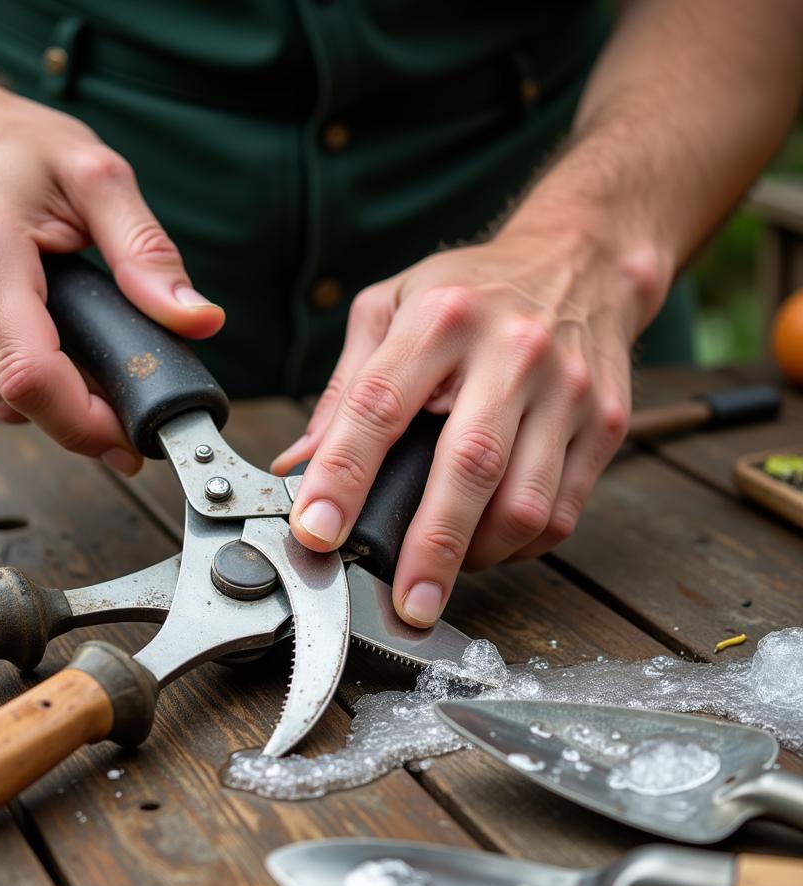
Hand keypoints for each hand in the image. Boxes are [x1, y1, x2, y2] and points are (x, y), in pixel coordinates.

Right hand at [0, 77, 223, 472]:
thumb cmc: (10, 147)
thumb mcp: (95, 176)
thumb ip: (147, 252)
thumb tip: (199, 321)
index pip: (31, 377)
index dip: (86, 426)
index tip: (130, 441)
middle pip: (14, 403)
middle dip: (76, 414)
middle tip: (117, 393)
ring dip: (40, 398)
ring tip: (68, 344)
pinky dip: (2, 384)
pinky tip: (20, 337)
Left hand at [274, 227, 652, 626]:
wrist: (582, 260)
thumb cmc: (472, 290)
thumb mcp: (392, 308)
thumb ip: (345, 389)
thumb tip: (299, 466)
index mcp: (439, 320)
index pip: (379, 407)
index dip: (342, 477)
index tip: (316, 532)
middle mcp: (510, 353)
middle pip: (468, 467)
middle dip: (430, 548)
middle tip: (405, 604)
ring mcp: (567, 390)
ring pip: (525, 502)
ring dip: (479, 556)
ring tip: (444, 571)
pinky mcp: (606, 422)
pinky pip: (563, 510)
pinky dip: (520, 545)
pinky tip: (490, 545)